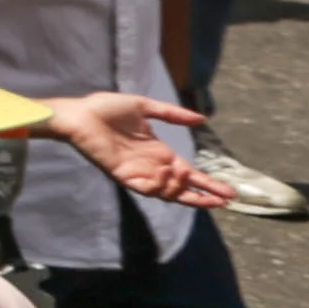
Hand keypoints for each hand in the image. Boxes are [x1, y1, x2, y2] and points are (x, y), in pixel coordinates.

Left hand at [32, 92, 236, 213]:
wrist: (80, 113)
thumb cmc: (106, 108)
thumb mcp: (146, 107)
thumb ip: (173, 114)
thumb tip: (202, 119)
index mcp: (159, 153)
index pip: (188, 173)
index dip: (207, 183)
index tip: (228, 192)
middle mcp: (151, 167)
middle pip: (182, 189)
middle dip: (204, 196)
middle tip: (225, 200)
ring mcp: (137, 173)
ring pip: (166, 192)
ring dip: (180, 186)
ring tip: (183, 171)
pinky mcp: (122, 175)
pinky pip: (146, 189)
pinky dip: (160, 185)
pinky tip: (167, 172)